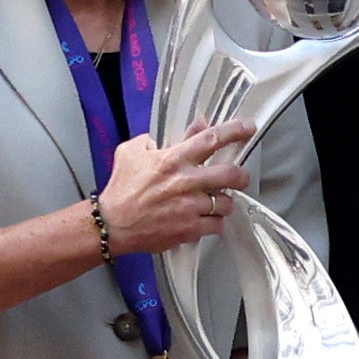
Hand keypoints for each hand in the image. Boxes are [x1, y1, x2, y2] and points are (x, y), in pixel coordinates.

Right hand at [95, 121, 252, 257]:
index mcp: (173, 160)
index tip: (246, 129)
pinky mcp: (189, 229)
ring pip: (226, 203)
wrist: (112, 224)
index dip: (233, 131)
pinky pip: (216, 225)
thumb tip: (189, 128)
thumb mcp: (133, 152)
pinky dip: (214, 223)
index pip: (210, 139)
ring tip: (215, 202)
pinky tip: (206, 220)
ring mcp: (189, 207)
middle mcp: (185, 182)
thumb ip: (159, 138)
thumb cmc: (121, 189)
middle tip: (240, 177)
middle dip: (241, 175)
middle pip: (229, 174)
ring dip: (224, 202)